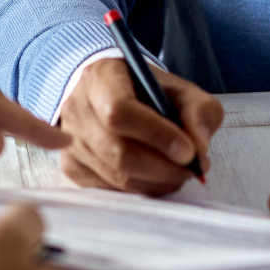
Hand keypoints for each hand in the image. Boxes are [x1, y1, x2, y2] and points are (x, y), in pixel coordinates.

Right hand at [57, 58, 221, 194]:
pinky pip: (111, 190)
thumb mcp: (178, 88)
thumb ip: (198, 111)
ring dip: (157, 181)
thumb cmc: (144, 91)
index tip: (188, 150)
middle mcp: (77, 109)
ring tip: (177, 171)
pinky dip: (141, 189)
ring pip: (117, 177)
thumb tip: (199, 148)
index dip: (156, 135)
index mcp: (100, 78)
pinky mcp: (72, 167)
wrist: (106, 94)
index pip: (119, 111)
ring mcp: (70, 141)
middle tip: (191, 168)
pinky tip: (154, 176)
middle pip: (118, 152)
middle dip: (164, 168)